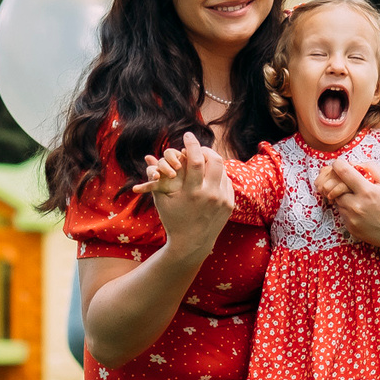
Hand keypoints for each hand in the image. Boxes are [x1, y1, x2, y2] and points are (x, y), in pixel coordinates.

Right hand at [149, 133, 232, 256]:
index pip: (195, 160)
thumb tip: (149, 157)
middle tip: (198, 149)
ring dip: (212, 162)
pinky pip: (226, 181)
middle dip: (206, 150)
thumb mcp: (162, 199)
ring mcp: (223, 200)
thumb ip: (157, 176)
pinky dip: (218, 176)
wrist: (192, 244)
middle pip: (215, 160)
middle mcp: (211, 195)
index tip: (188, 135)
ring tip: (202, 162)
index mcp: (192, 193)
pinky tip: (209, 176)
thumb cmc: (172, 219)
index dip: (191, 144)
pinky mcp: (230, 204)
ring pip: (222, 170)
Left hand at [317, 159, 379, 254]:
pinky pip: (342, 214)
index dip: (338, 165)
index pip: (343, 172)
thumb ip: (373, 169)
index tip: (339, 164)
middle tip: (350, 184)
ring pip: (338, 201)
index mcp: (367, 191)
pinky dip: (348, 209)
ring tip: (360, 199)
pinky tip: (362, 211)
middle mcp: (357, 205)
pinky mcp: (351, 228)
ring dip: (344, 197)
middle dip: (341, 183)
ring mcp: (352, 219)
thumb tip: (355, 163)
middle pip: (336, 188)